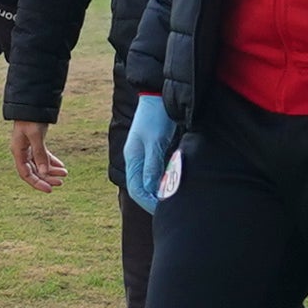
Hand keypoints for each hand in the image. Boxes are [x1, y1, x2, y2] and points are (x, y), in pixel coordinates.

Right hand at [8, 120, 63, 191]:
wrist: (31, 104)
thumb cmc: (30, 119)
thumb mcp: (36, 136)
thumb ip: (40, 154)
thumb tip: (45, 172)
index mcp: (18, 152)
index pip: (26, 174)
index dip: (37, 183)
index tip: (50, 189)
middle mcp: (22, 152)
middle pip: (34, 171)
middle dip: (47, 178)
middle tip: (61, 182)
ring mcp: (28, 148)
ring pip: (40, 165)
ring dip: (52, 170)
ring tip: (65, 173)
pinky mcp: (35, 143)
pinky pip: (43, 157)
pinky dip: (52, 162)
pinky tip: (61, 166)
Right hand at [121, 94, 173, 214]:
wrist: (158, 95)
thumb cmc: (156, 117)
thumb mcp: (155, 141)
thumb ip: (152, 165)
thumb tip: (150, 189)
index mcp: (133, 158)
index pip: (136, 189)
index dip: (148, 203)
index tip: (163, 212)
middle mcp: (136, 159)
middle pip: (141, 188)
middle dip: (153, 201)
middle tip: (169, 212)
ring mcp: (144, 154)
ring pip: (149, 181)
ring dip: (159, 192)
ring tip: (172, 202)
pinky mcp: (154, 149)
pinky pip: (156, 172)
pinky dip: (164, 181)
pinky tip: (174, 184)